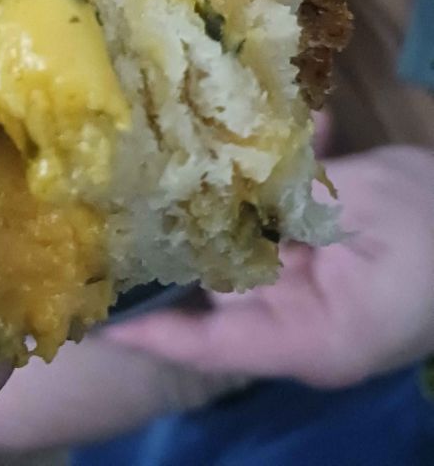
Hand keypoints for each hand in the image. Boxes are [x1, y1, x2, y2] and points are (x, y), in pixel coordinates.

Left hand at [106, 147, 433, 388]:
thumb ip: (299, 200)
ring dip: (218, 199)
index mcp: (310, 333)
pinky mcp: (311, 250)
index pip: (215, 344)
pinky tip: (262, 128)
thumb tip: (229, 181)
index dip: (158, 333)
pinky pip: (274, 217)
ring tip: (165, 157)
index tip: (102, 318)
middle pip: (215, 284)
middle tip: (117, 200)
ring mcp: (302, 283)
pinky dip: (268, 178)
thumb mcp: (371, 209)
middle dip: (174, 242)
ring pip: (239, 242)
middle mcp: (295, 315)